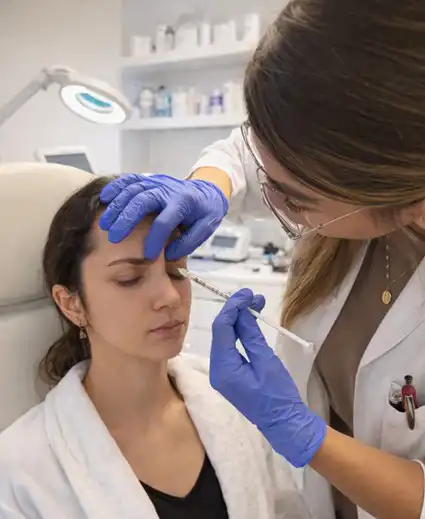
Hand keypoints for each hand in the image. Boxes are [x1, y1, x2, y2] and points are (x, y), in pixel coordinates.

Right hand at [99, 174, 227, 259]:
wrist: (207, 190)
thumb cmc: (205, 212)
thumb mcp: (206, 228)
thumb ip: (188, 242)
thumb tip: (167, 255)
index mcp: (183, 203)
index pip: (165, 221)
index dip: (155, 239)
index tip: (148, 255)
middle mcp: (167, 190)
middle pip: (143, 201)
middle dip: (126, 219)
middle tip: (113, 237)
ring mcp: (157, 182)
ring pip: (132, 190)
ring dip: (116, 206)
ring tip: (105, 225)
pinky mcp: (149, 180)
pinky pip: (130, 179)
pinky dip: (116, 187)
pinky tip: (104, 198)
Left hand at [210, 289, 326, 467]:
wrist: (284, 424)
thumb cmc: (278, 396)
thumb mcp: (266, 362)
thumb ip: (251, 335)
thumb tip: (242, 311)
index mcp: (223, 369)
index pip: (221, 329)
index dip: (232, 307)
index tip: (247, 293)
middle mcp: (217, 370)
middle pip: (220, 332)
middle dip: (235, 311)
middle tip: (254, 297)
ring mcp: (222, 372)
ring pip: (225, 337)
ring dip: (238, 319)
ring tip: (256, 304)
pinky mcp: (230, 373)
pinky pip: (230, 346)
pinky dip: (239, 332)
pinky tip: (250, 321)